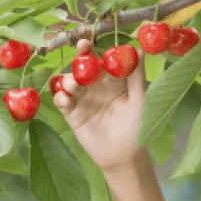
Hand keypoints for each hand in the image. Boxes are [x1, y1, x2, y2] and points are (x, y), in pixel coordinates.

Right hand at [53, 39, 146, 172]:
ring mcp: (83, 99)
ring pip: (70, 81)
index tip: (90, 42)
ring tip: (74, 84)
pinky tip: (65, 99)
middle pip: (84, 66)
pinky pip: (61, 100)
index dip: (95, 50)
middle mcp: (97, 86)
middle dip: (80, 57)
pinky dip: (60, 97)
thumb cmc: (138, 128)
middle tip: (80, 49)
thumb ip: (137, 76)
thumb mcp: (140, 101)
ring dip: (69, 79)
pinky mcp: (72, 113)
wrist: (125, 157)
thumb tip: (139, 48)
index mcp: (114, 80)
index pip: (102, 60)